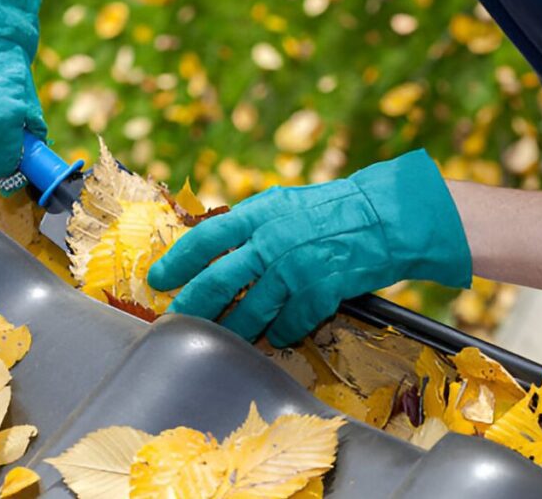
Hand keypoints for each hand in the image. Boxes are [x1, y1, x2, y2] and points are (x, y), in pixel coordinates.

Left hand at [147, 150, 472, 345]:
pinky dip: (279, 333)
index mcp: (258, 214)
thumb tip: (208, 245)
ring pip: (250, 312)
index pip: (204, 240)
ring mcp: (295, 269)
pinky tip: (276, 334)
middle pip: (219, 282)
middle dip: (192, 306)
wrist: (383, 217)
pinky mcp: (319, 293)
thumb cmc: (327, 209)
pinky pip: (288, 325)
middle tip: (177, 319)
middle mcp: (272, 242)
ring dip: (233, 330)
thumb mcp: (280, 203)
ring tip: (222, 337)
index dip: (176, 262)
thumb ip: (246, 224)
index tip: (158, 280)